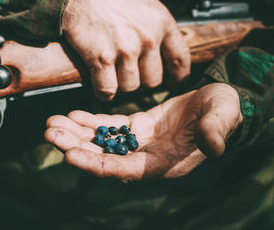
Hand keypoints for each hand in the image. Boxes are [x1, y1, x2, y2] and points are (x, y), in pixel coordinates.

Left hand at [44, 83, 241, 181]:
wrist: (218, 103)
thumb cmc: (224, 111)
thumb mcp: (223, 116)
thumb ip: (216, 129)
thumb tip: (212, 145)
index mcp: (164, 162)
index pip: (124, 169)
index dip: (96, 164)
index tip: (69, 155)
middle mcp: (146, 157)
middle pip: (104, 157)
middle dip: (75, 146)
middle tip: (50, 132)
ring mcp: (139, 143)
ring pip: (102, 141)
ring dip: (76, 133)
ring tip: (52, 122)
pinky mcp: (136, 127)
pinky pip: (109, 126)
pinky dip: (91, 121)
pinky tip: (73, 114)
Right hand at [63, 0, 189, 100]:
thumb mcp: (144, 2)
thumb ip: (155, 25)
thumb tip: (160, 46)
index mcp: (161, 22)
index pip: (180, 60)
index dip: (176, 76)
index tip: (171, 81)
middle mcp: (147, 38)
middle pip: (153, 80)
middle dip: (141, 81)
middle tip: (129, 75)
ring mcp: (125, 49)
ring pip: (130, 87)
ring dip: (120, 86)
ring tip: (112, 76)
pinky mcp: (101, 58)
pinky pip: (107, 89)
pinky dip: (103, 92)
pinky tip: (99, 84)